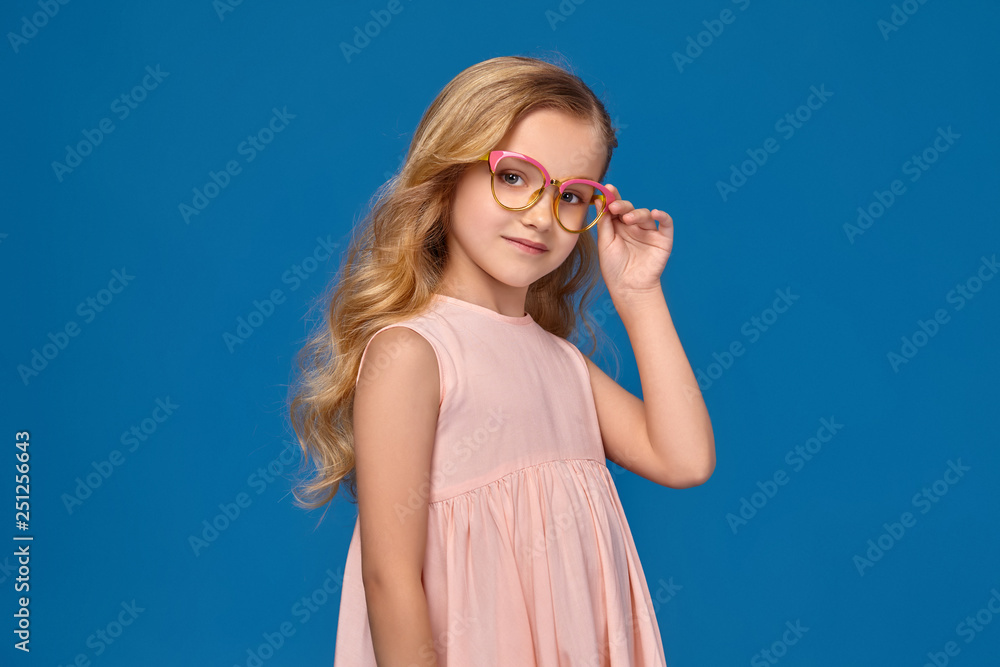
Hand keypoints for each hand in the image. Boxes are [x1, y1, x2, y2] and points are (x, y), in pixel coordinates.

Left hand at [594, 184, 673, 298]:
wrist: (628, 288)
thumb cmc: (614, 268)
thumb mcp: (605, 243)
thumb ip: (604, 222)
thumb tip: (599, 200)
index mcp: (618, 227)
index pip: (616, 208)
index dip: (612, 198)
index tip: (607, 189)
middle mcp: (634, 227)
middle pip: (629, 208)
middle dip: (622, 205)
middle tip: (615, 207)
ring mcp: (649, 232)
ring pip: (645, 214)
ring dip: (636, 213)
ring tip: (627, 219)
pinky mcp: (663, 239)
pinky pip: (666, 223)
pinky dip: (663, 216)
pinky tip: (655, 213)